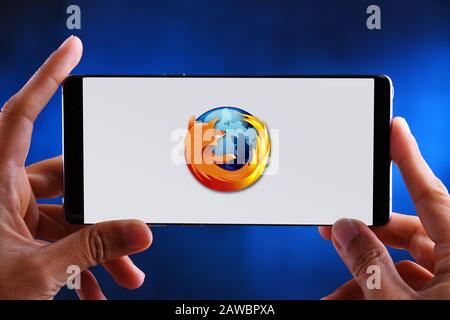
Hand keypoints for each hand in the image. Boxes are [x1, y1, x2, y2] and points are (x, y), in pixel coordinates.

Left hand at [0, 36, 151, 299]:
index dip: (47, 77)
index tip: (72, 50)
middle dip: (103, 210)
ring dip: (98, 246)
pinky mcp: (21, 239)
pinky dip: (82, 261)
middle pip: (68, 182)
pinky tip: (97, 286)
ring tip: (123, 272)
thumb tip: (139, 232)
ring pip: (68, 218)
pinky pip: (60, 240)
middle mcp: (4, 193)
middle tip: (130, 230)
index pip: (21, 114)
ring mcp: (13, 217)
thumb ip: (93, 248)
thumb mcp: (38, 270)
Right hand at [318, 117, 449, 298]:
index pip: (430, 193)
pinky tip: (348, 298)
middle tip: (331, 230)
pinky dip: (376, 290)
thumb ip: (368, 262)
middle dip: (364, 234)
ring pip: (402, 263)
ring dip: (363, 273)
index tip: (394, 127)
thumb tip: (343, 228)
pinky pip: (408, 285)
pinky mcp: (444, 297)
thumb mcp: (397, 302)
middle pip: (407, 230)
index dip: (408, 157)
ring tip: (334, 293)